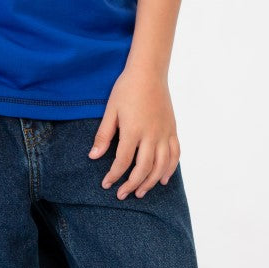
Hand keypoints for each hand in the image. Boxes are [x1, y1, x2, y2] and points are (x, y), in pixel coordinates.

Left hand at [87, 69, 179, 196]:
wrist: (149, 72)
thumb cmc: (126, 89)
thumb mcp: (110, 110)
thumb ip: (103, 135)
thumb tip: (93, 157)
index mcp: (133, 131)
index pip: (123, 162)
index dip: (114, 176)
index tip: (106, 184)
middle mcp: (151, 135)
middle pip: (143, 168)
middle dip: (132, 184)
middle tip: (122, 195)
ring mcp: (164, 133)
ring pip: (161, 166)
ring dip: (151, 182)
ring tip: (140, 192)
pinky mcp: (172, 130)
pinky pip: (175, 154)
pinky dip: (170, 169)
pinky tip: (163, 179)